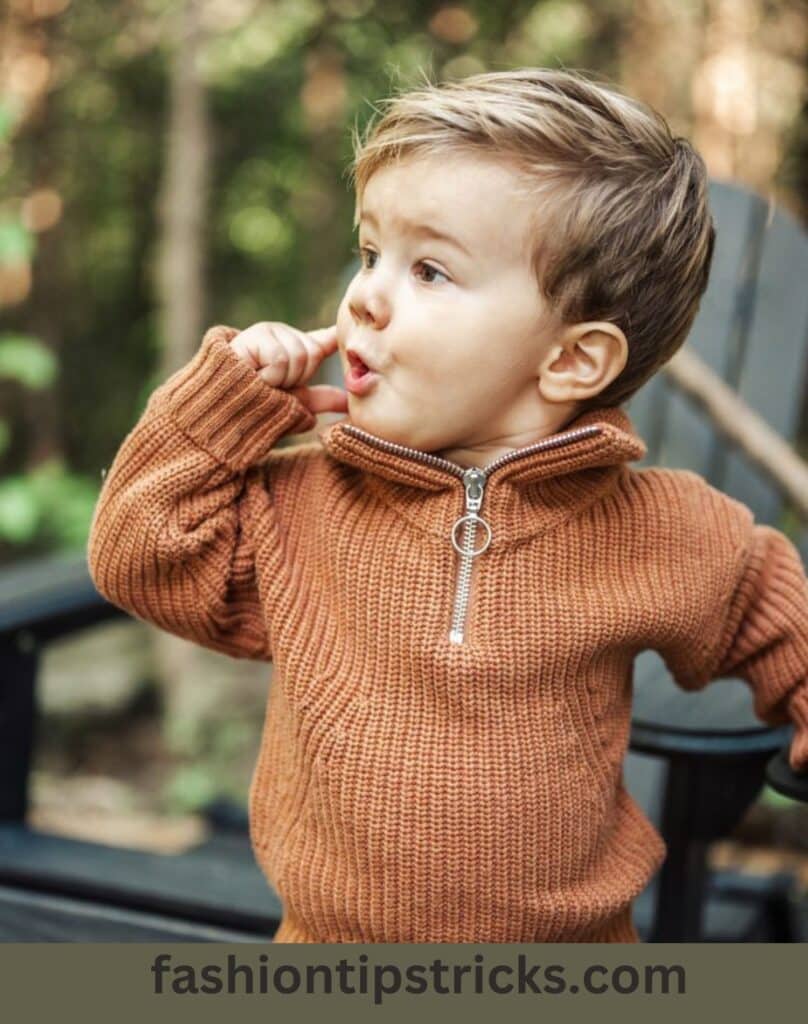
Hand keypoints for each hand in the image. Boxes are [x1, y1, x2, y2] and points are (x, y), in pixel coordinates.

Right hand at [230, 321, 347, 415]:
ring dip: (281, 379)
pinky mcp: (256, 334)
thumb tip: (348, 402)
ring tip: (260, 381)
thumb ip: (321, 399)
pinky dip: (269, 376)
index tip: (343, 331)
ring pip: (299, 356)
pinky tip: (252, 376)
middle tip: (272, 385)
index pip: (320, 341)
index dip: (334, 336)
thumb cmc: (255, 408)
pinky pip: (280, 358)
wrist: (222, 410)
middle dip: (296, 379)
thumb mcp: (294, 403)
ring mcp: (269, 331)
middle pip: (312, 354)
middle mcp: (283, 335)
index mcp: (294, 349)